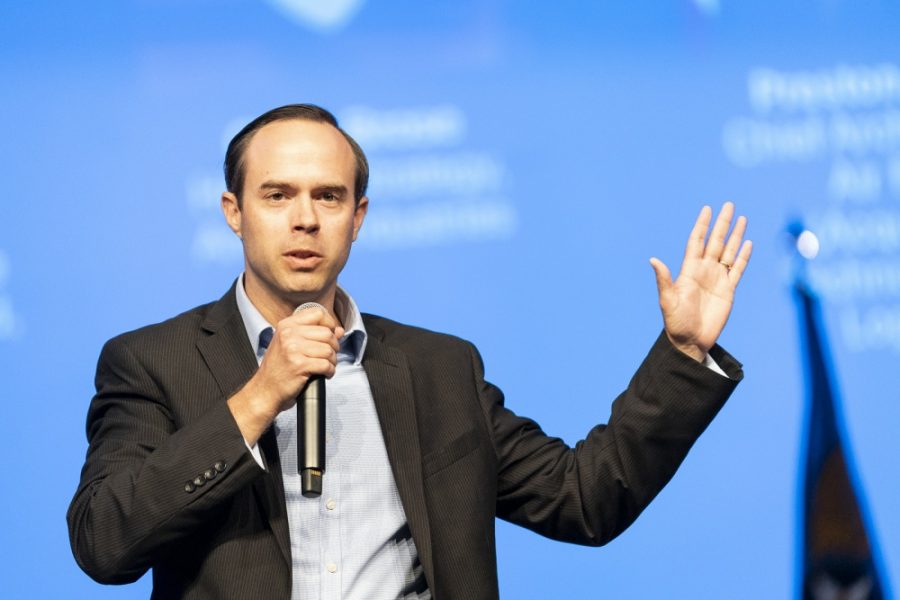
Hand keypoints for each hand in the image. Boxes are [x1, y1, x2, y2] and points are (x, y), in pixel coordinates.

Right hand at [228, 306, 343, 444]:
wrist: (265, 390)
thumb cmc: (279, 368)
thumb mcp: (292, 345)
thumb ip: (315, 335)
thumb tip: (339, 330)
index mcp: (287, 325)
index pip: (318, 313)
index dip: (329, 324)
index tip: (329, 336)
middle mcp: (289, 334)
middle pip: (327, 333)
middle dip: (334, 346)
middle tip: (329, 356)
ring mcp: (293, 349)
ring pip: (329, 349)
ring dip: (333, 360)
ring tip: (326, 366)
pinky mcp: (299, 365)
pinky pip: (326, 364)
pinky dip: (330, 371)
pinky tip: (324, 374)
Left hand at [649, 202, 751, 361]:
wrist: (690, 341)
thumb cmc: (675, 322)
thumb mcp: (667, 300)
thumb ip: (664, 279)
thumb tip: (653, 260)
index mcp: (689, 270)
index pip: (697, 241)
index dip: (702, 225)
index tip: (707, 209)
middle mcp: (704, 271)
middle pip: (715, 241)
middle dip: (722, 224)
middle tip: (729, 205)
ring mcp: (717, 279)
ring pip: (729, 252)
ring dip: (735, 236)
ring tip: (742, 218)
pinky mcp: (728, 291)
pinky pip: (738, 269)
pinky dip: (744, 256)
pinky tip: (748, 243)